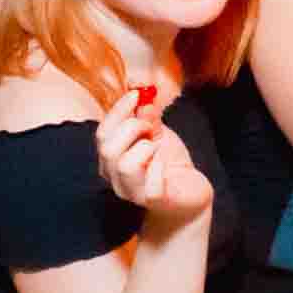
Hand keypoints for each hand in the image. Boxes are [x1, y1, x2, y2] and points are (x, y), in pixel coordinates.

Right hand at [93, 88, 211, 223]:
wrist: (190, 196)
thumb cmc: (169, 164)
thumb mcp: (157, 134)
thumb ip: (147, 116)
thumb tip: (142, 92)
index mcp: (112, 159)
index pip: (102, 133)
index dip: (117, 111)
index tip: (137, 94)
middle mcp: (115, 178)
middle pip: (108, 148)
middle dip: (132, 127)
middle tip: (152, 127)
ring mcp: (133, 192)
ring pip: (125, 166)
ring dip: (145, 147)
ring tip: (157, 147)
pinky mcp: (154, 201)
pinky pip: (151, 186)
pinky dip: (160, 168)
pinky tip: (165, 165)